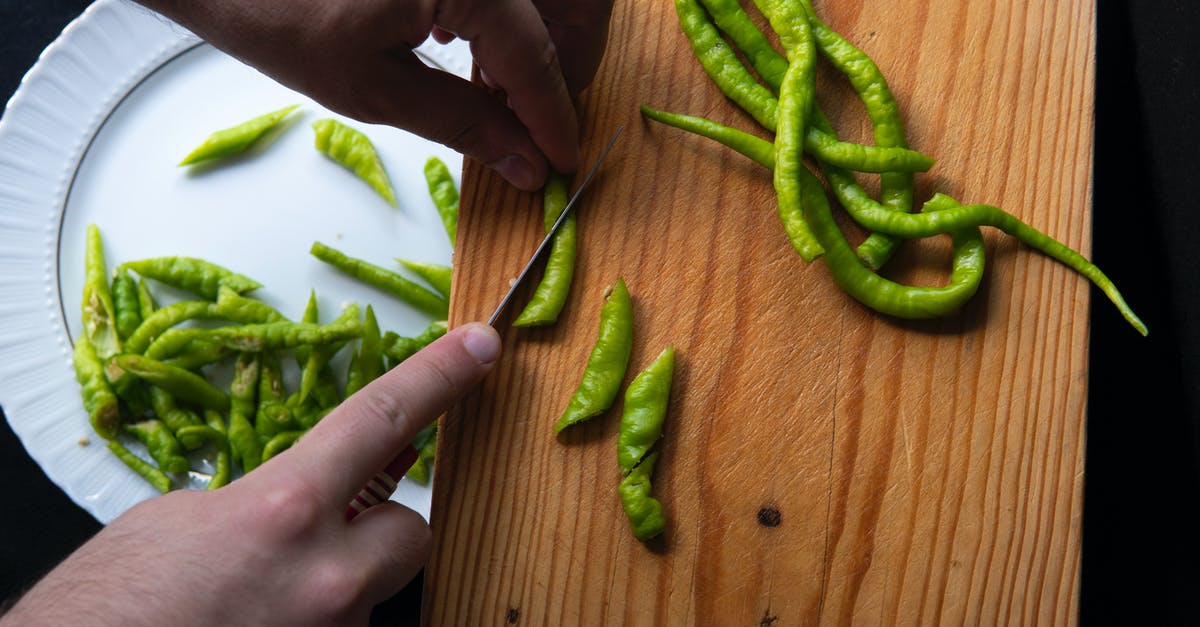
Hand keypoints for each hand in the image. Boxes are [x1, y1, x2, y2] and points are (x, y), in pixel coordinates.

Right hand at [1, 323, 501, 626]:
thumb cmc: (105, 606)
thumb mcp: (178, 521)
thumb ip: (260, 498)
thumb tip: (300, 501)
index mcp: (284, 512)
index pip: (383, 419)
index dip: (439, 375)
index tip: (480, 346)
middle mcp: (325, 580)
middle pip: (410, 530)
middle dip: (381, 525)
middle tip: (329, 533)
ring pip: (371, 591)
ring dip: (335, 584)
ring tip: (259, 597)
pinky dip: (309, 622)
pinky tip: (257, 622)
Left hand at [137, 0, 614, 190]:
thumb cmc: (282, 18)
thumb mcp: (376, 88)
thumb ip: (465, 123)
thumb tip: (527, 163)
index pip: (537, 54)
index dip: (554, 115)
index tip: (563, 161)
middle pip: (575, 3)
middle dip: (573, 63)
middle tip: (545, 122)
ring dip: (551, 35)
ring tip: (511, 89)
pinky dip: (518, 11)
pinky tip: (483, 46)